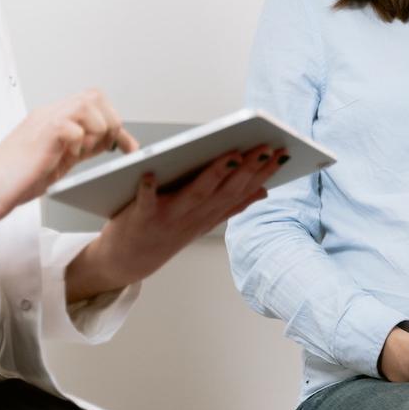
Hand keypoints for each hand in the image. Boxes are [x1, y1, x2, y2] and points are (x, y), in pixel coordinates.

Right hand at [0, 89, 136, 222]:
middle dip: (110, 123)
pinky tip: (69, 155)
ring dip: (97, 131)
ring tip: (84, 151)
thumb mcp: (62, 157)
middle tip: (104, 147)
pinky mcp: (42, 134)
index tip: (129, 147)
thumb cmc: (20, 176)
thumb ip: (84, 145)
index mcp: (57, 118)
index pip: (96, 104)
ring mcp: (45, 121)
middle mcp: (51, 114)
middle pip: (95, 96)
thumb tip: (111, 142)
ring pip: (87, 106)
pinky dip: (79, 142)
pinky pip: (73, 127)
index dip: (117, 122)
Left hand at [65, 145, 288, 302]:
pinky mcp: (141, 218)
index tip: (282, 154)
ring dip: (215, 175)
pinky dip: (147, 189)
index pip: (243, 191)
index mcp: (210, 216)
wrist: (126, 262)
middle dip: (248, 169)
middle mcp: (194, 217)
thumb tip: (264, 191)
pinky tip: (150, 172)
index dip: (264, 174)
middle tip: (266, 147)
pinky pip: (144, 202)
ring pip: (197, 194)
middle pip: (226, 190)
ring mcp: (169, 218)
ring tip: (232, 154)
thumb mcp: (203, 222)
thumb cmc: (165, 234)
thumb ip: (231, 206)